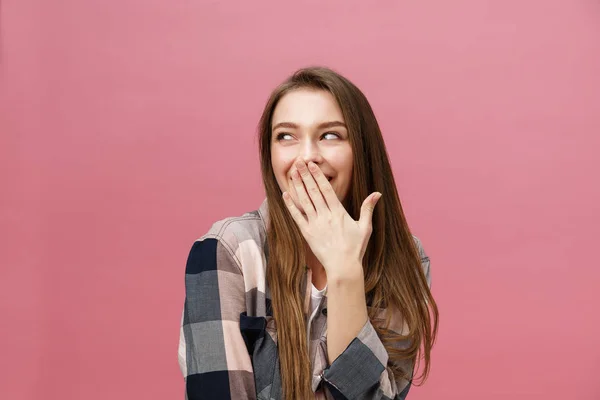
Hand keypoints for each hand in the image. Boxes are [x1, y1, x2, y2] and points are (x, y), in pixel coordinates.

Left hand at [282, 160, 381, 277]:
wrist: (343, 267)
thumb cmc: (355, 248)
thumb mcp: (365, 227)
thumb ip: (368, 208)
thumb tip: (377, 193)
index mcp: (338, 212)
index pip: (326, 189)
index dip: (318, 176)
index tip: (312, 165)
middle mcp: (325, 216)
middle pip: (313, 191)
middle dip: (305, 175)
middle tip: (299, 162)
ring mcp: (315, 224)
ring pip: (304, 201)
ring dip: (297, 186)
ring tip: (292, 173)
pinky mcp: (307, 233)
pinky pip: (297, 216)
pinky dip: (291, 205)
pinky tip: (285, 194)